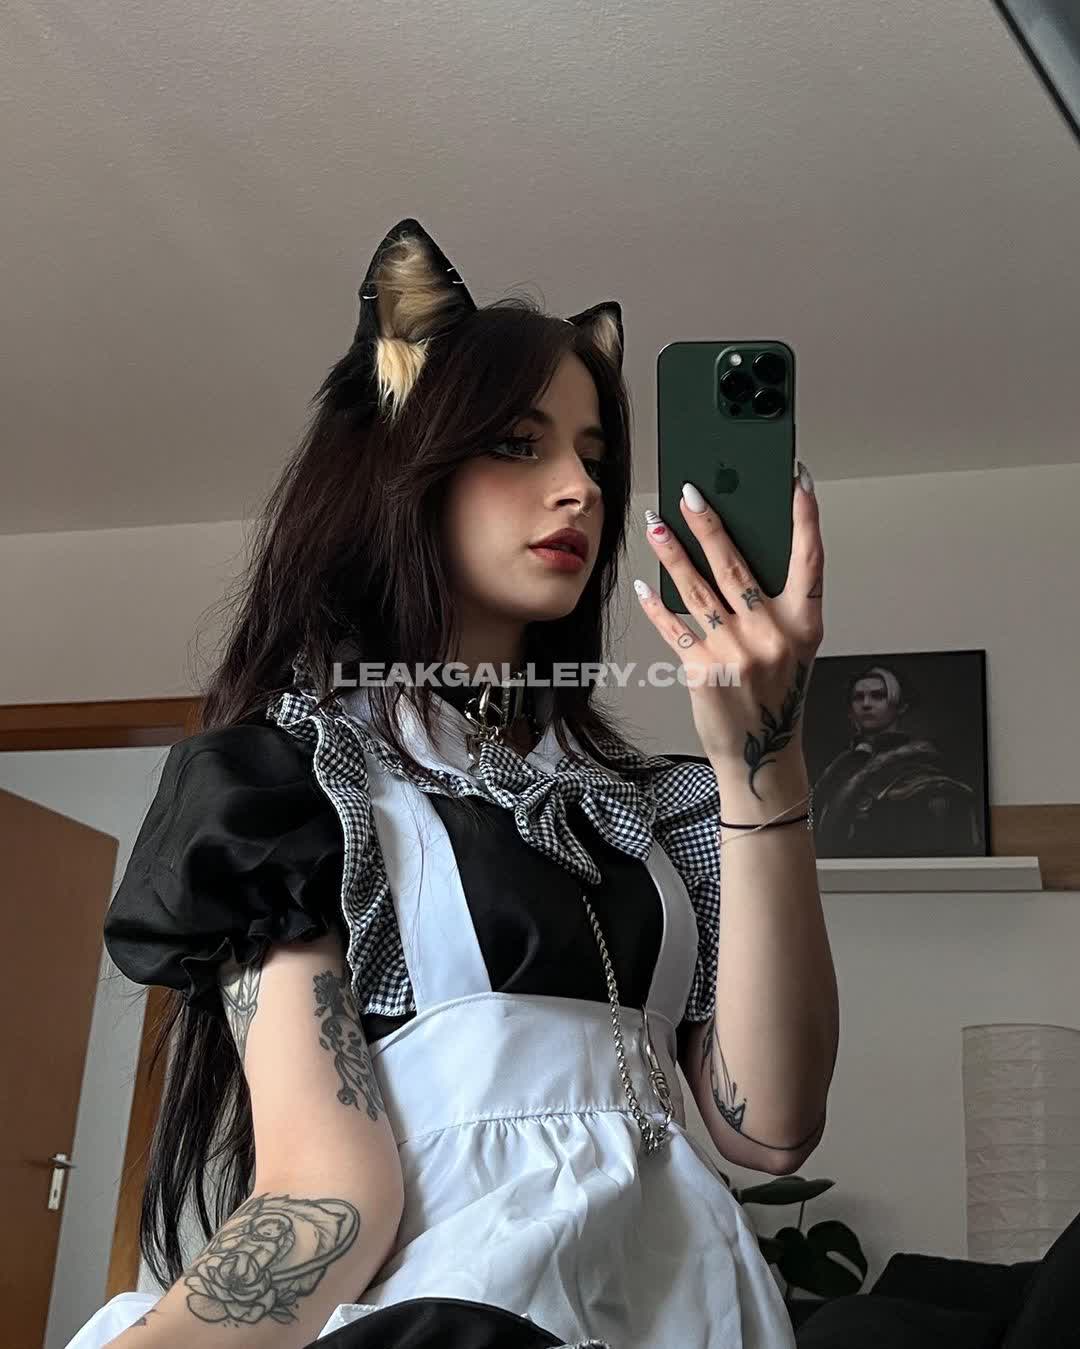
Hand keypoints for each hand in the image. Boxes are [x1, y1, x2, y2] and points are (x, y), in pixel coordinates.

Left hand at [634, 465, 823, 797]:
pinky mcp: (703, 670)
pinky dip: (656, 605)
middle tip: (690, 494)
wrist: (762, 756)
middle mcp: (773, 635)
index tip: (798, 480)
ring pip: (698, 590)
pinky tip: (643, 585)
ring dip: (672, 553)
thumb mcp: (792, 651)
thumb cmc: (775, 697)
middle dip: (710, 525)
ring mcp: (736, 653)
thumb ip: (774, 608)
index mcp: (803, 626)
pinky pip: (674, 627)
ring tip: (656, 524)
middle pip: (737, 567)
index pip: (810, 560)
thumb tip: (732, 557)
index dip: (806, 519)